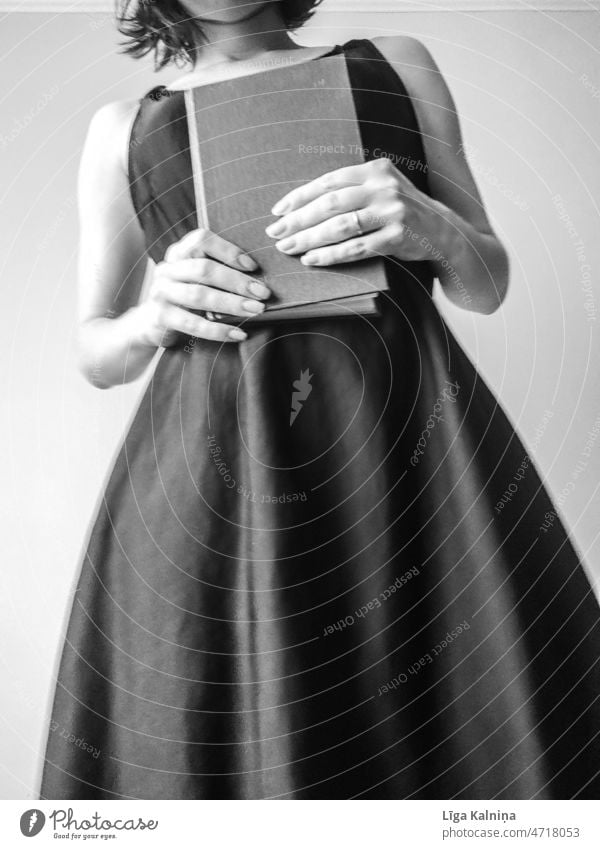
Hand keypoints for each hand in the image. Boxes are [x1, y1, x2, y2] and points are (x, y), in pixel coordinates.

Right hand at [133, 228, 269, 345]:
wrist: (150, 323)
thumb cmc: (185, 298)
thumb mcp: (196, 279)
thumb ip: (217, 271)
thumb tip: (259, 277)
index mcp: (179, 253)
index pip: (201, 240)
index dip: (228, 251)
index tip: (253, 266)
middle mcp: (168, 269)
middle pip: (203, 269)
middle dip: (237, 281)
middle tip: (263, 293)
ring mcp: (161, 292)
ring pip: (198, 295)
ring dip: (231, 303)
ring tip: (256, 310)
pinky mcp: (161, 317)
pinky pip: (192, 324)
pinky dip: (218, 330)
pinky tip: (239, 334)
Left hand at [265, 157, 453, 265]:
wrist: (442, 231)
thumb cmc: (402, 211)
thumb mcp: (382, 189)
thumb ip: (352, 189)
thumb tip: (304, 205)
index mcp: (375, 169)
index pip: (328, 181)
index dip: (300, 196)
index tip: (278, 210)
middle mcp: (384, 186)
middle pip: (330, 203)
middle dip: (298, 219)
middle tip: (275, 232)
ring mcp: (392, 211)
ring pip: (340, 226)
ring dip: (309, 239)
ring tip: (288, 248)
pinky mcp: (397, 237)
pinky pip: (355, 248)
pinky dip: (330, 255)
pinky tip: (312, 260)